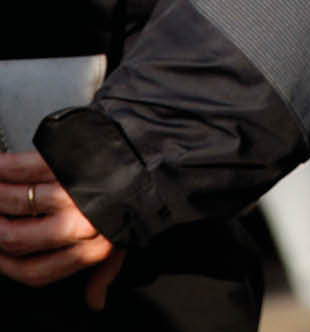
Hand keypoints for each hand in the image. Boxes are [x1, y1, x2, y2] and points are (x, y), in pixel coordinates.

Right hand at [0, 153, 123, 307]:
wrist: (149, 153)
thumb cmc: (133, 199)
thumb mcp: (126, 238)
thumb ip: (105, 271)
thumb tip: (96, 302)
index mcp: (91, 243)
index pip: (36, 271)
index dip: (7, 266)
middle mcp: (79, 220)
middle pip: (17, 238)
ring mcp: (72, 189)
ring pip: (18, 202)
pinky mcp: (68, 159)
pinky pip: (26, 168)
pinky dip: (5, 169)